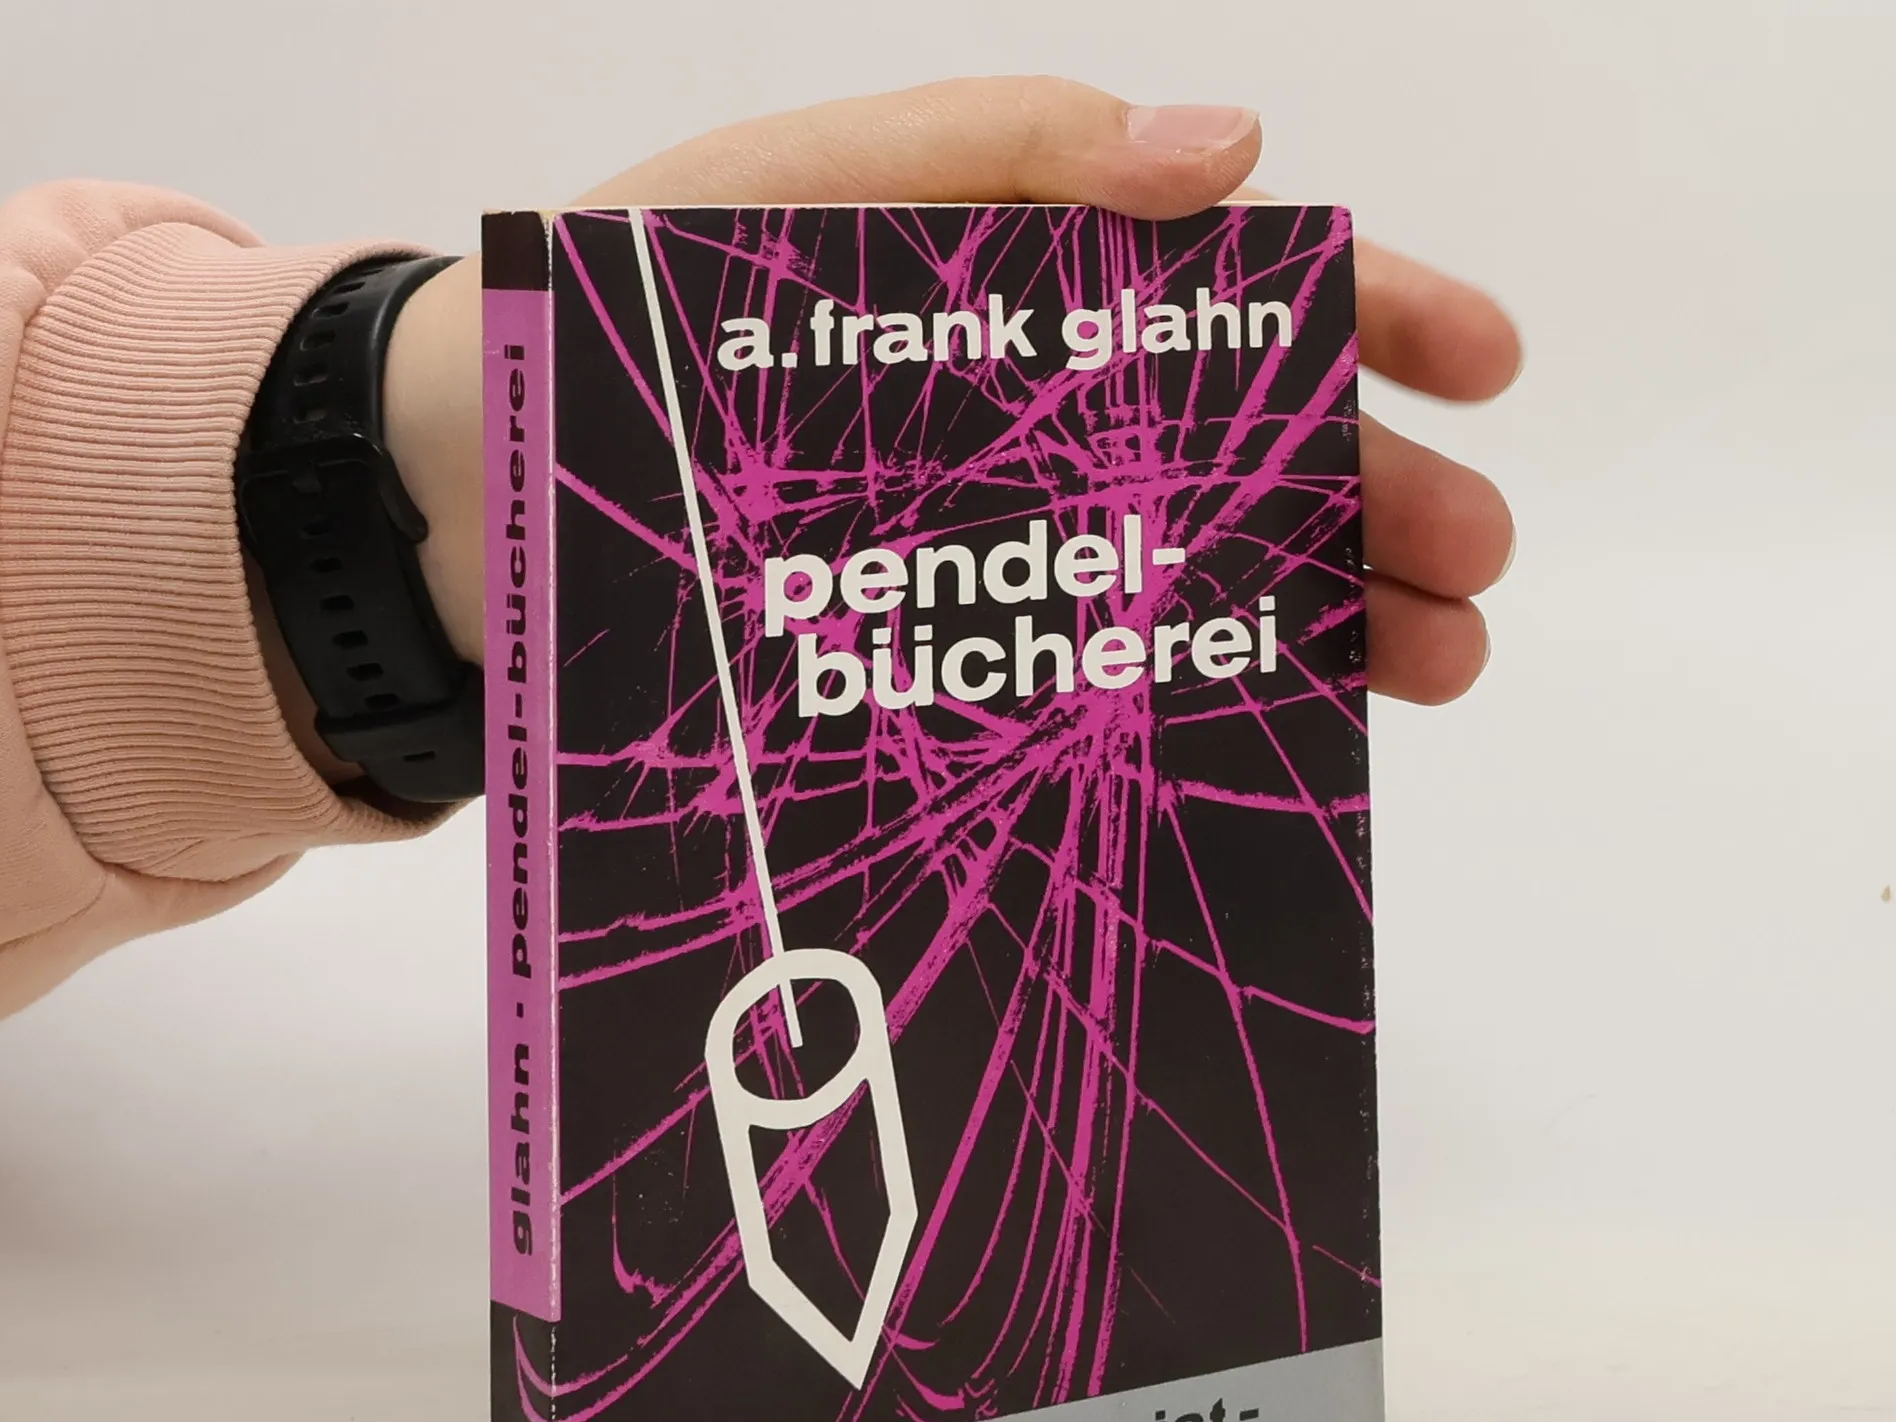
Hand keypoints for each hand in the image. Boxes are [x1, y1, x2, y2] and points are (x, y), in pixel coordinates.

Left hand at [383, 77, 1518, 711]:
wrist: (473, 483)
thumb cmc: (621, 315)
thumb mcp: (796, 188)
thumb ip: (999, 150)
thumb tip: (1232, 149)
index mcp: (1020, 289)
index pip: (1232, 288)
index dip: (1370, 313)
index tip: (1483, 363)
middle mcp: (1029, 426)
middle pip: (1241, 453)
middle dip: (1375, 499)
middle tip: (1472, 569)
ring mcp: (988, 554)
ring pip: (1190, 582)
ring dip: (1323, 619)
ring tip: (1431, 668)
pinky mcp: (932, 664)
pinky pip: (1088, 684)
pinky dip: (1189, 709)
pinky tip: (1270, 736)